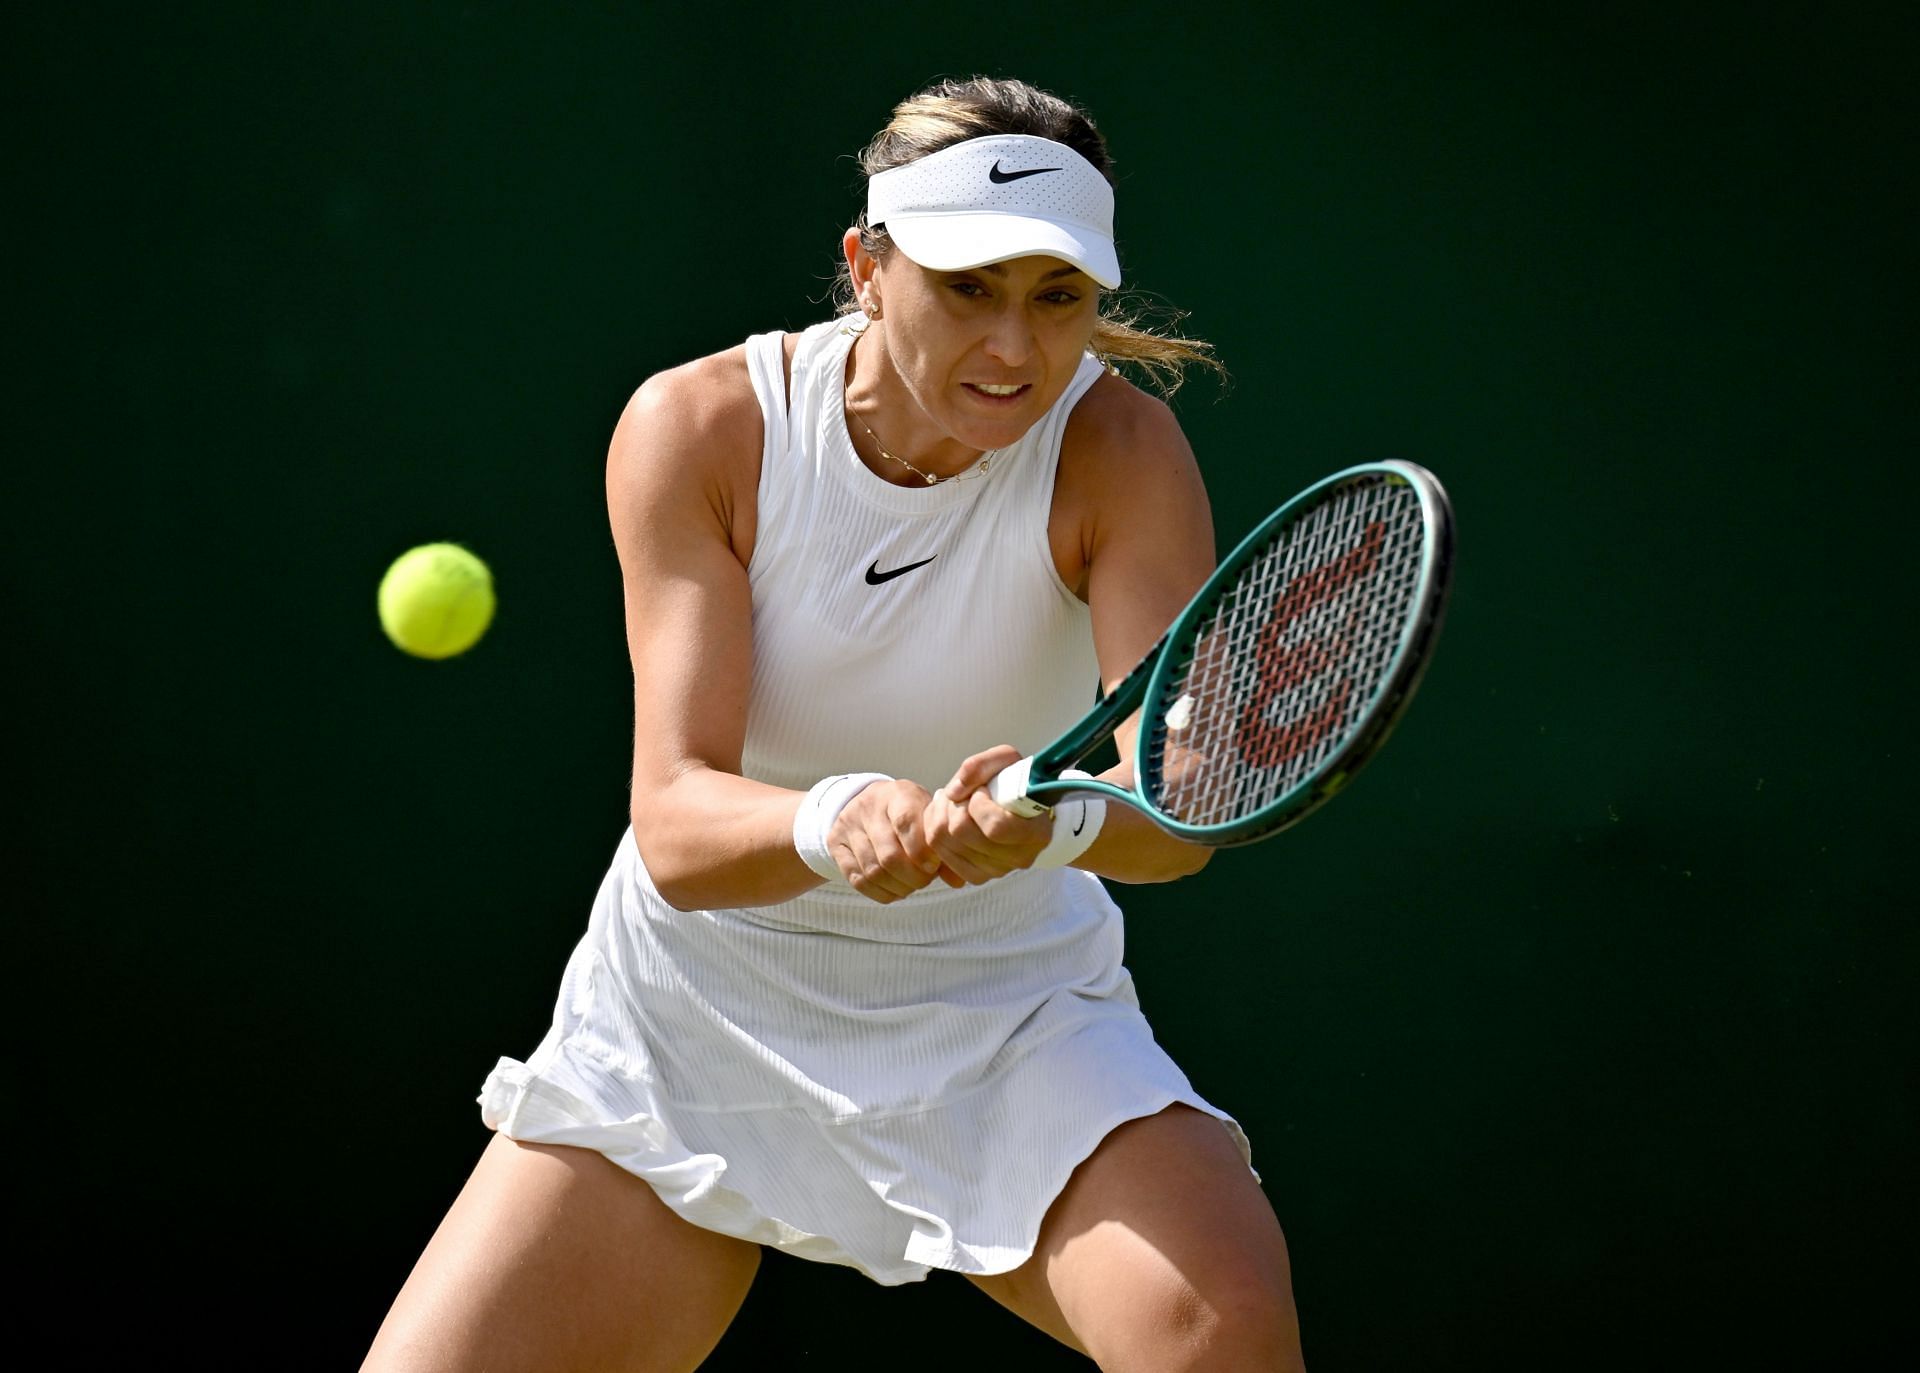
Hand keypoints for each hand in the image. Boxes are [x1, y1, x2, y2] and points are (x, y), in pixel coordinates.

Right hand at [827, 778, 947, 903]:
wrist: (869, 802)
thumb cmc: (909, 813)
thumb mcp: (927, 816)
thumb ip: (943, 845)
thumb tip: (958, 881)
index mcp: (898, 794)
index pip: (906, 822)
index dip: (921, 851)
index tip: (933, 866)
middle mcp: (869, 806)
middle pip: (889, 854)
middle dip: (912, 876)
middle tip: (925, 880)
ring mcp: (848, 825)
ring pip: (873, 870)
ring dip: (898, 886)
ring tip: (912, 885)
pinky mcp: (836, 844)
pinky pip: (857, 879)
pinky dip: (880, 892)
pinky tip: (895, 891)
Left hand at [921, 745, 1053, 886]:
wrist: (1022, 809)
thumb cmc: (1017, 784)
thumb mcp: (1006, 761)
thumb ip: (980, 766)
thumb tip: (953, 792)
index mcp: (1035, 833)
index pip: (995, 827)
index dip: (978, 804)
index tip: (982, 790)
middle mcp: (1018, 858)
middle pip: (961, 832)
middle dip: (953, 804)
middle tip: (962, 793)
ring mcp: (996, 871)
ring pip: (943, 841)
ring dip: (940, 813)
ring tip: (953, 801)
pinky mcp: (975, 875)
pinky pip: (938, 853)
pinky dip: (935, 829)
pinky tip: (948, 817)